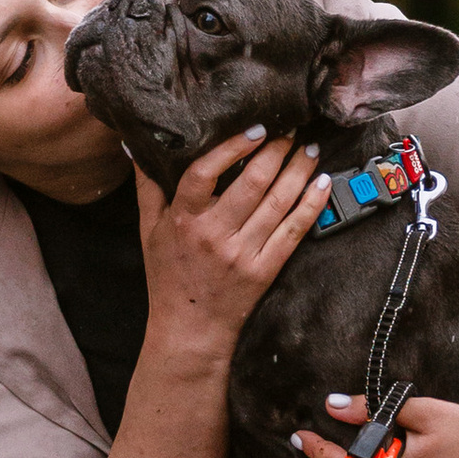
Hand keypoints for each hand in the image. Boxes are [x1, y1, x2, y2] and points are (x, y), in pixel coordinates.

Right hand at [134, 129, 331, 364]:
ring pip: (278, 202)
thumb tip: (136, 145)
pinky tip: (322, 182)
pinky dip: (312, 204)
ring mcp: (243, 253)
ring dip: (298, 169)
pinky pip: (294, 231)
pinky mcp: (266, 270)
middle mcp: (214, 235)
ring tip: (309, 147)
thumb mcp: (149, 230)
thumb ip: (147, 185)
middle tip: (291, 128)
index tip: (254, 127)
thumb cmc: (167, 276)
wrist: (190, 330)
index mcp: (184, 220)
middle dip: (277, 149)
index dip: (232, 147)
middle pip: (252, 182)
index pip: (204, 173)